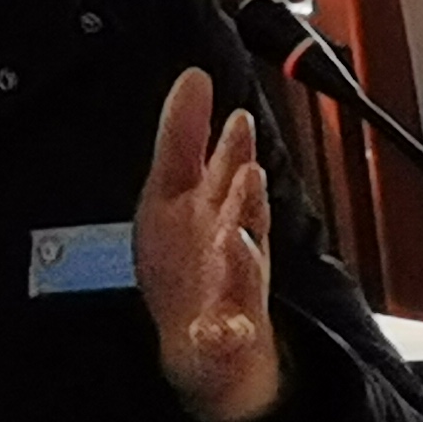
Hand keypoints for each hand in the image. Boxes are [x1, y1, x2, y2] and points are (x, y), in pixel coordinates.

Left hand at [136, 67, 280, 421]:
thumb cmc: (193, 261)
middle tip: (247, 172)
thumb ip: (183, 134)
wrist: (206, 348)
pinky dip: (223, 335)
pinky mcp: (227, 338)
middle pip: (243, 219)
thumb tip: (194, 73)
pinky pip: (226, 338)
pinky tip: (216, 331)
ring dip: (240, 257)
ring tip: (232, 241)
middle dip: (245, 197)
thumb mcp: (174, 191)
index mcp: (221, 210)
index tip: (236, 119)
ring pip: (243, 274)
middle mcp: (234, 246)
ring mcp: (235, 294)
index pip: (228, 174)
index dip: (231, 149)